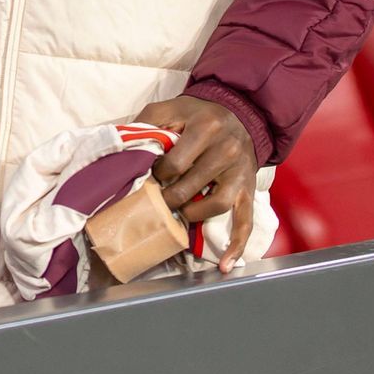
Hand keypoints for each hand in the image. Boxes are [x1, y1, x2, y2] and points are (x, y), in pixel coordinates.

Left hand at [134, 94, 258, 272]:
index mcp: (206, 128)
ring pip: (214, 205)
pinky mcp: (249, 190)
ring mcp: (240, 172)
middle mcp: (227, 150)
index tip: (151, 175)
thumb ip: (147, 122)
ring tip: (178, 215)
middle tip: (157, 200)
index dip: (157, 174)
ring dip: (192, 215)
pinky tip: (224, 265)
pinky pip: (245, 221)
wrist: (239, 113)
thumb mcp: (170, 108)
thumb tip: (124, 148)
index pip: (174, 164)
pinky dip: (236, 246)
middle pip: (190, 187)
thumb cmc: (198, 114)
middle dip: (168, 198)